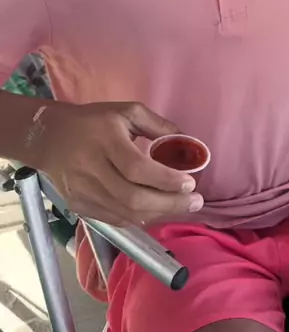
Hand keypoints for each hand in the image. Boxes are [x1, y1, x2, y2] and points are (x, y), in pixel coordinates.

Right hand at [36, 101, 203, 225]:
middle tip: (195, 201)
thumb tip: (187, 142)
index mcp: (104, 140)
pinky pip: (114, 219)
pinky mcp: (79, 207)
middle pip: (133, 198)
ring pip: (125, 214)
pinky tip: (156, 210)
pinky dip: (139, 218)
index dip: (165, 179)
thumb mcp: (126, 111)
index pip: (136, 168)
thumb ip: (157, 125)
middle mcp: (92, 169)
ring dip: (158, 213)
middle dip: (169, 203)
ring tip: (181, 206)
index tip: (190, 182)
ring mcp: (83, 192)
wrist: (49, 137)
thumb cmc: (94, 121)